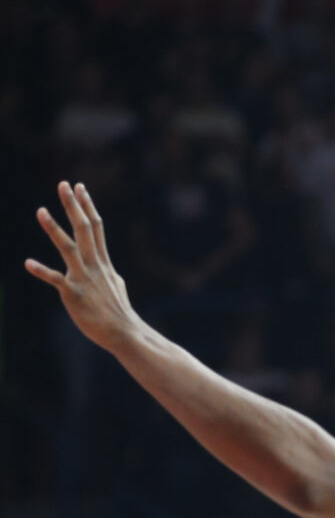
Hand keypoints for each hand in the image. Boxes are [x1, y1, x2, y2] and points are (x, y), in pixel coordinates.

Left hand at [26, 182, 143, 350]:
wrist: (124, 333)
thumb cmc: (118, 312)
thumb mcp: (116, 286)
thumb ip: (109, 274)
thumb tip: (110, 270)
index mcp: (103, 262)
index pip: (96, 227)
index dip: (87, 206)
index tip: (79, 187)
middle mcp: (94, 265)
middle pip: (84, 229)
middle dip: (73, 206)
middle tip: (63, 184)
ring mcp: (84, 278)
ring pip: (68, 248)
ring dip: (53, 229)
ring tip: (40, 210)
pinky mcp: (74, 294)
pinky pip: (57, 280)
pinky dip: (42, 271)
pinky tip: (27, 263)